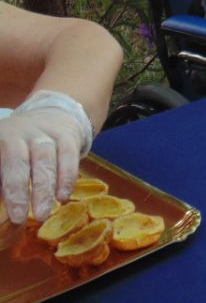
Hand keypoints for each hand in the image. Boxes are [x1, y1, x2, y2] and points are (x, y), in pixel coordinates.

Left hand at [0, 97, 88, 223]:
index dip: (8, 188)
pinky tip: (63, 197)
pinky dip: (67, 178)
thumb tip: (1, 210)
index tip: (11, 215)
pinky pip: (69, 157)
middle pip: (20, 161)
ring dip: (45, 188)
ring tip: (42, 214)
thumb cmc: (19, 148)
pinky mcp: (68, 135)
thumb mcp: (4, 156)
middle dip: (21, 191)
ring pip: (45, 159)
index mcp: (1, 138)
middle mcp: (21, 132)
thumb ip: (2, 178)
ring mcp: (46, 132)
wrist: (51, 116)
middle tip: (20, 218)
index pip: (3, 163)